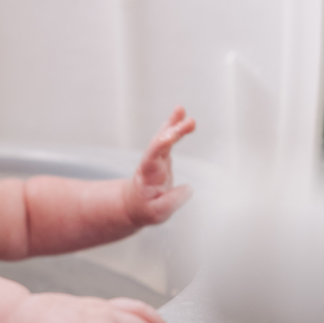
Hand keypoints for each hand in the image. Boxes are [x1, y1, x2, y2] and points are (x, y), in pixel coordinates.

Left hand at [125, 108, 195, 226]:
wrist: (135, 202)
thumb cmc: (146, 208)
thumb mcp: (156, 213)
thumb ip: (170, 202)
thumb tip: (188, 189)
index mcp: (148, 175)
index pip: (152, 158)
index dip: (160, 147)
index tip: (169, 138)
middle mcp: (151, 162)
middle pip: (160, 144)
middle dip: (172, 132)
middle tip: (188, 122)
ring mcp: (156, 157)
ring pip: (164, 137)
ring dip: (173, 124)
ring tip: (181, 110)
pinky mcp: (163, 156)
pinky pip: (169, 138)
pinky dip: (174, 126)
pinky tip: (181, 114)